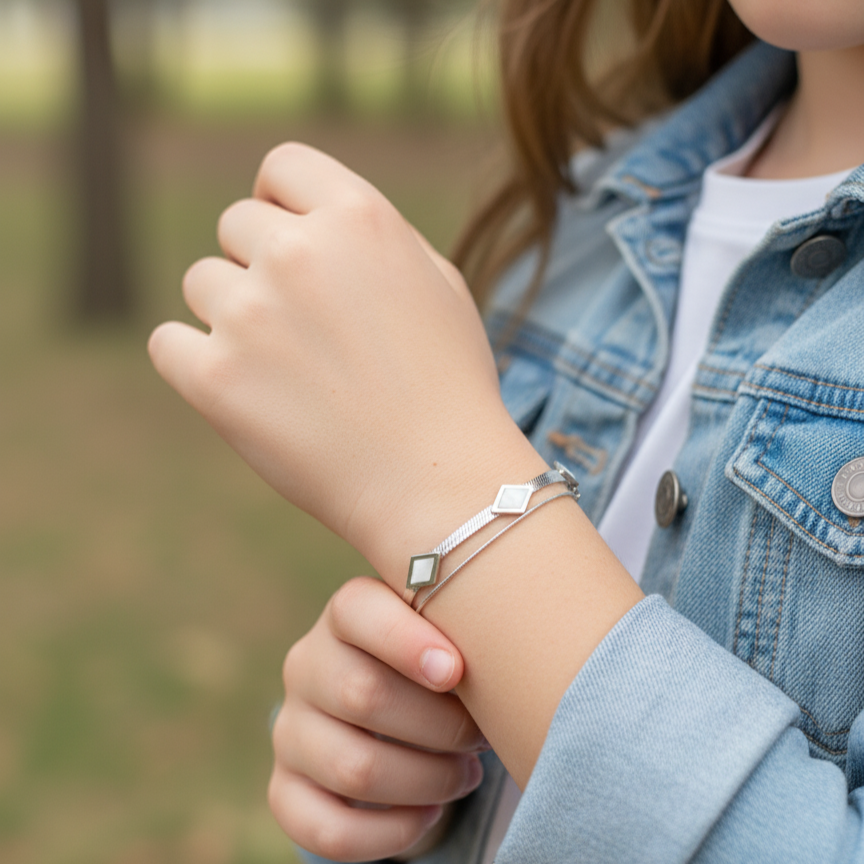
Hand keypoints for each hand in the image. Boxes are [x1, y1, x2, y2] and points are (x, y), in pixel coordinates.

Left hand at [148, 143, 532, 579]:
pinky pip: (168, 343)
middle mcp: (299, 253)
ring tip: (285, 368)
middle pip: (237, 225)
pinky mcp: (213, 379)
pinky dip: (195, 362)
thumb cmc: (447, 385)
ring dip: (233, 314)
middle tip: (302, 326)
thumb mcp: (436, 284)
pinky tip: (242, 388)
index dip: (282, 201)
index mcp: (360, 219)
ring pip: (202, 283)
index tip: (289, 238)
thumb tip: (308, 218)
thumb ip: (369, 236)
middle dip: (262, 264)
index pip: (282, 167)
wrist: (437, 483)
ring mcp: (250, 315)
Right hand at [269, 576, 485, 861]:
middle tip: (480, 735)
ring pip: (353, 767)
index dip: (406, 641)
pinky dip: (391, 832)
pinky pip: (327, 828)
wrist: (395, 714)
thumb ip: (463, 632)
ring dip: (427, 780)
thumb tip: (503, 661)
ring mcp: (290, 729)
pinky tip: (429, 813)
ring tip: (465, 774)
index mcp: (346, 614)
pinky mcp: (286, 788)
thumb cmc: (439, 664)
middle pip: (363, 694)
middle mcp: (307, 665)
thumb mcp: (447, 634)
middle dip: (439, 726)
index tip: (456, 670)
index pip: (357, 611)